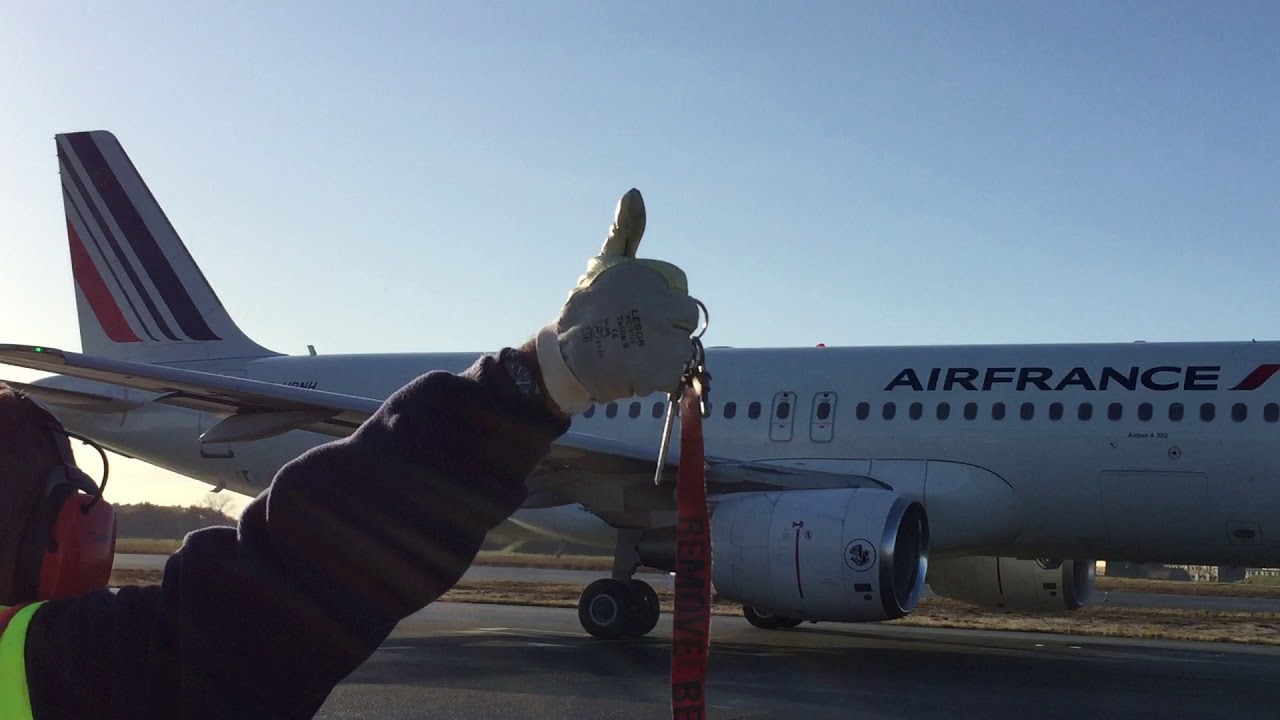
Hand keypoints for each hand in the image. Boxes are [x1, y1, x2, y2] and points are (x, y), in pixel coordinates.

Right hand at [534, 189, 699, 414]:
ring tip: (634, 356)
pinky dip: (658, 379)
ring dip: (664, 358)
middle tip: (637, 338)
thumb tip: (633, 192)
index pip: (682, 303)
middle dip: (667, 334)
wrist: (563, 356)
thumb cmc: (587, 309)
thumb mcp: (607, 264)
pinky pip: (675, 375)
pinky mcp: (658, 371)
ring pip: (683, 351)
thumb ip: (625, 232)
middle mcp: (660, 309)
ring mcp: (660, 341)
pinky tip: (635, 372)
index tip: (638, 317)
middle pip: (686, 325)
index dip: (664, 312)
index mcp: (652, 283)